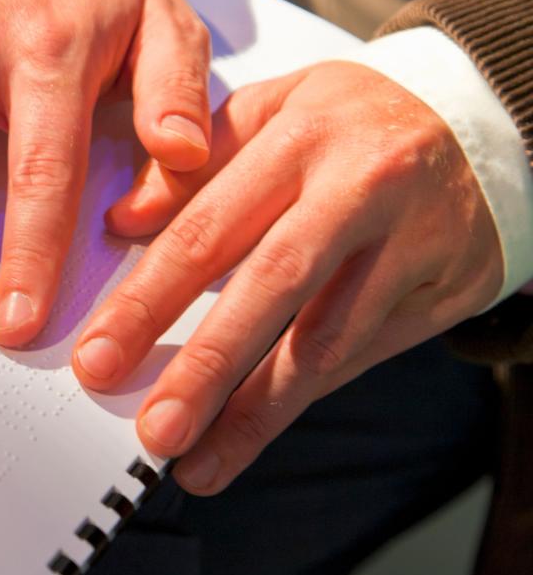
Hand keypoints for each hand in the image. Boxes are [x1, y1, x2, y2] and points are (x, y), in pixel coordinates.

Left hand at [71, 61, 502, 493]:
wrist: (478, 122)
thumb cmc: (347, 124)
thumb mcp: (268, 112)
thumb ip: (192, 166)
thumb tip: (120, 223)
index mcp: (300, 134)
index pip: (208, 227)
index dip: (147, 300)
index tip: (98, 358)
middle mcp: (360, 185)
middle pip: (271, 286)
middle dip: (204, 368)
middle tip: (154, 431)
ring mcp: (411, 240)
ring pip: (326, 339)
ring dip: (255, 411)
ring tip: (197, 462)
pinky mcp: (447, 287)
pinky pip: (362, 355)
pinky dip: (300, 400)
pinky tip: (251, 435)